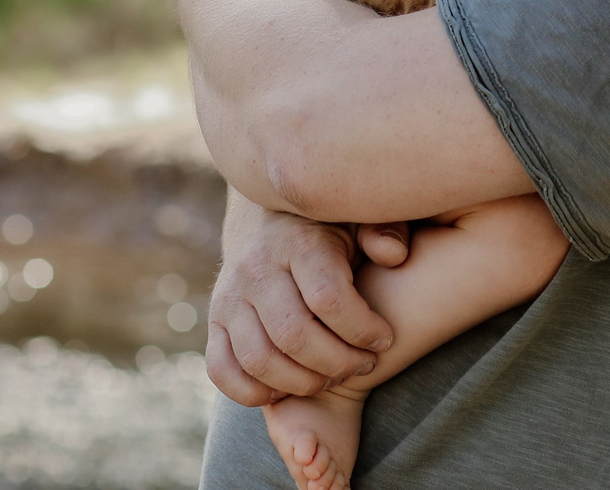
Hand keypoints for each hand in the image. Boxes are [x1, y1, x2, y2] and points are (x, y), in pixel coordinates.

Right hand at [204, 192, 394, 405]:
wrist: (267, 217)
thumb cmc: (329, 226)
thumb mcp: (360, 217)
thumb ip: (385, 231)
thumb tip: (394, 257)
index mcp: (299, 241)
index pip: (328, 298)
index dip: (361, 329)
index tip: (385, 339)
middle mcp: (258, 268)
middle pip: (294, 335)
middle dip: (336, 363)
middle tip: (363, 364)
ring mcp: (230, 296)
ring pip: (259, 359)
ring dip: (302, 383)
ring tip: (333, 377)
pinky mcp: (214, 320)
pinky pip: (221, 370)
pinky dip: (252, 392)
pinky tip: (288, 389)